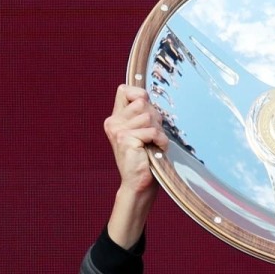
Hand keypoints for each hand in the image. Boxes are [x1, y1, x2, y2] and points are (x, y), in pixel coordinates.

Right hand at [104, 84, 165, 198]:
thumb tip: (149, 98)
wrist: (138, 183)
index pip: (125, 90)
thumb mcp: (142, 130)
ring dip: (158, 131)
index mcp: (115, 118)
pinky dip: (161, 141)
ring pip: (149, 117)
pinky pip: (152, 131)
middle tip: (152, 136)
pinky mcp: (126, 139)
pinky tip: (156, 149)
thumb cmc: (145, 157)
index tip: (147, 112)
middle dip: (155, 118)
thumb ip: (143, 114)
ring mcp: (118, 130)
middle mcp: (113, 122)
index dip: (140, 95)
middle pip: (142, 102)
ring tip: (153, 144)